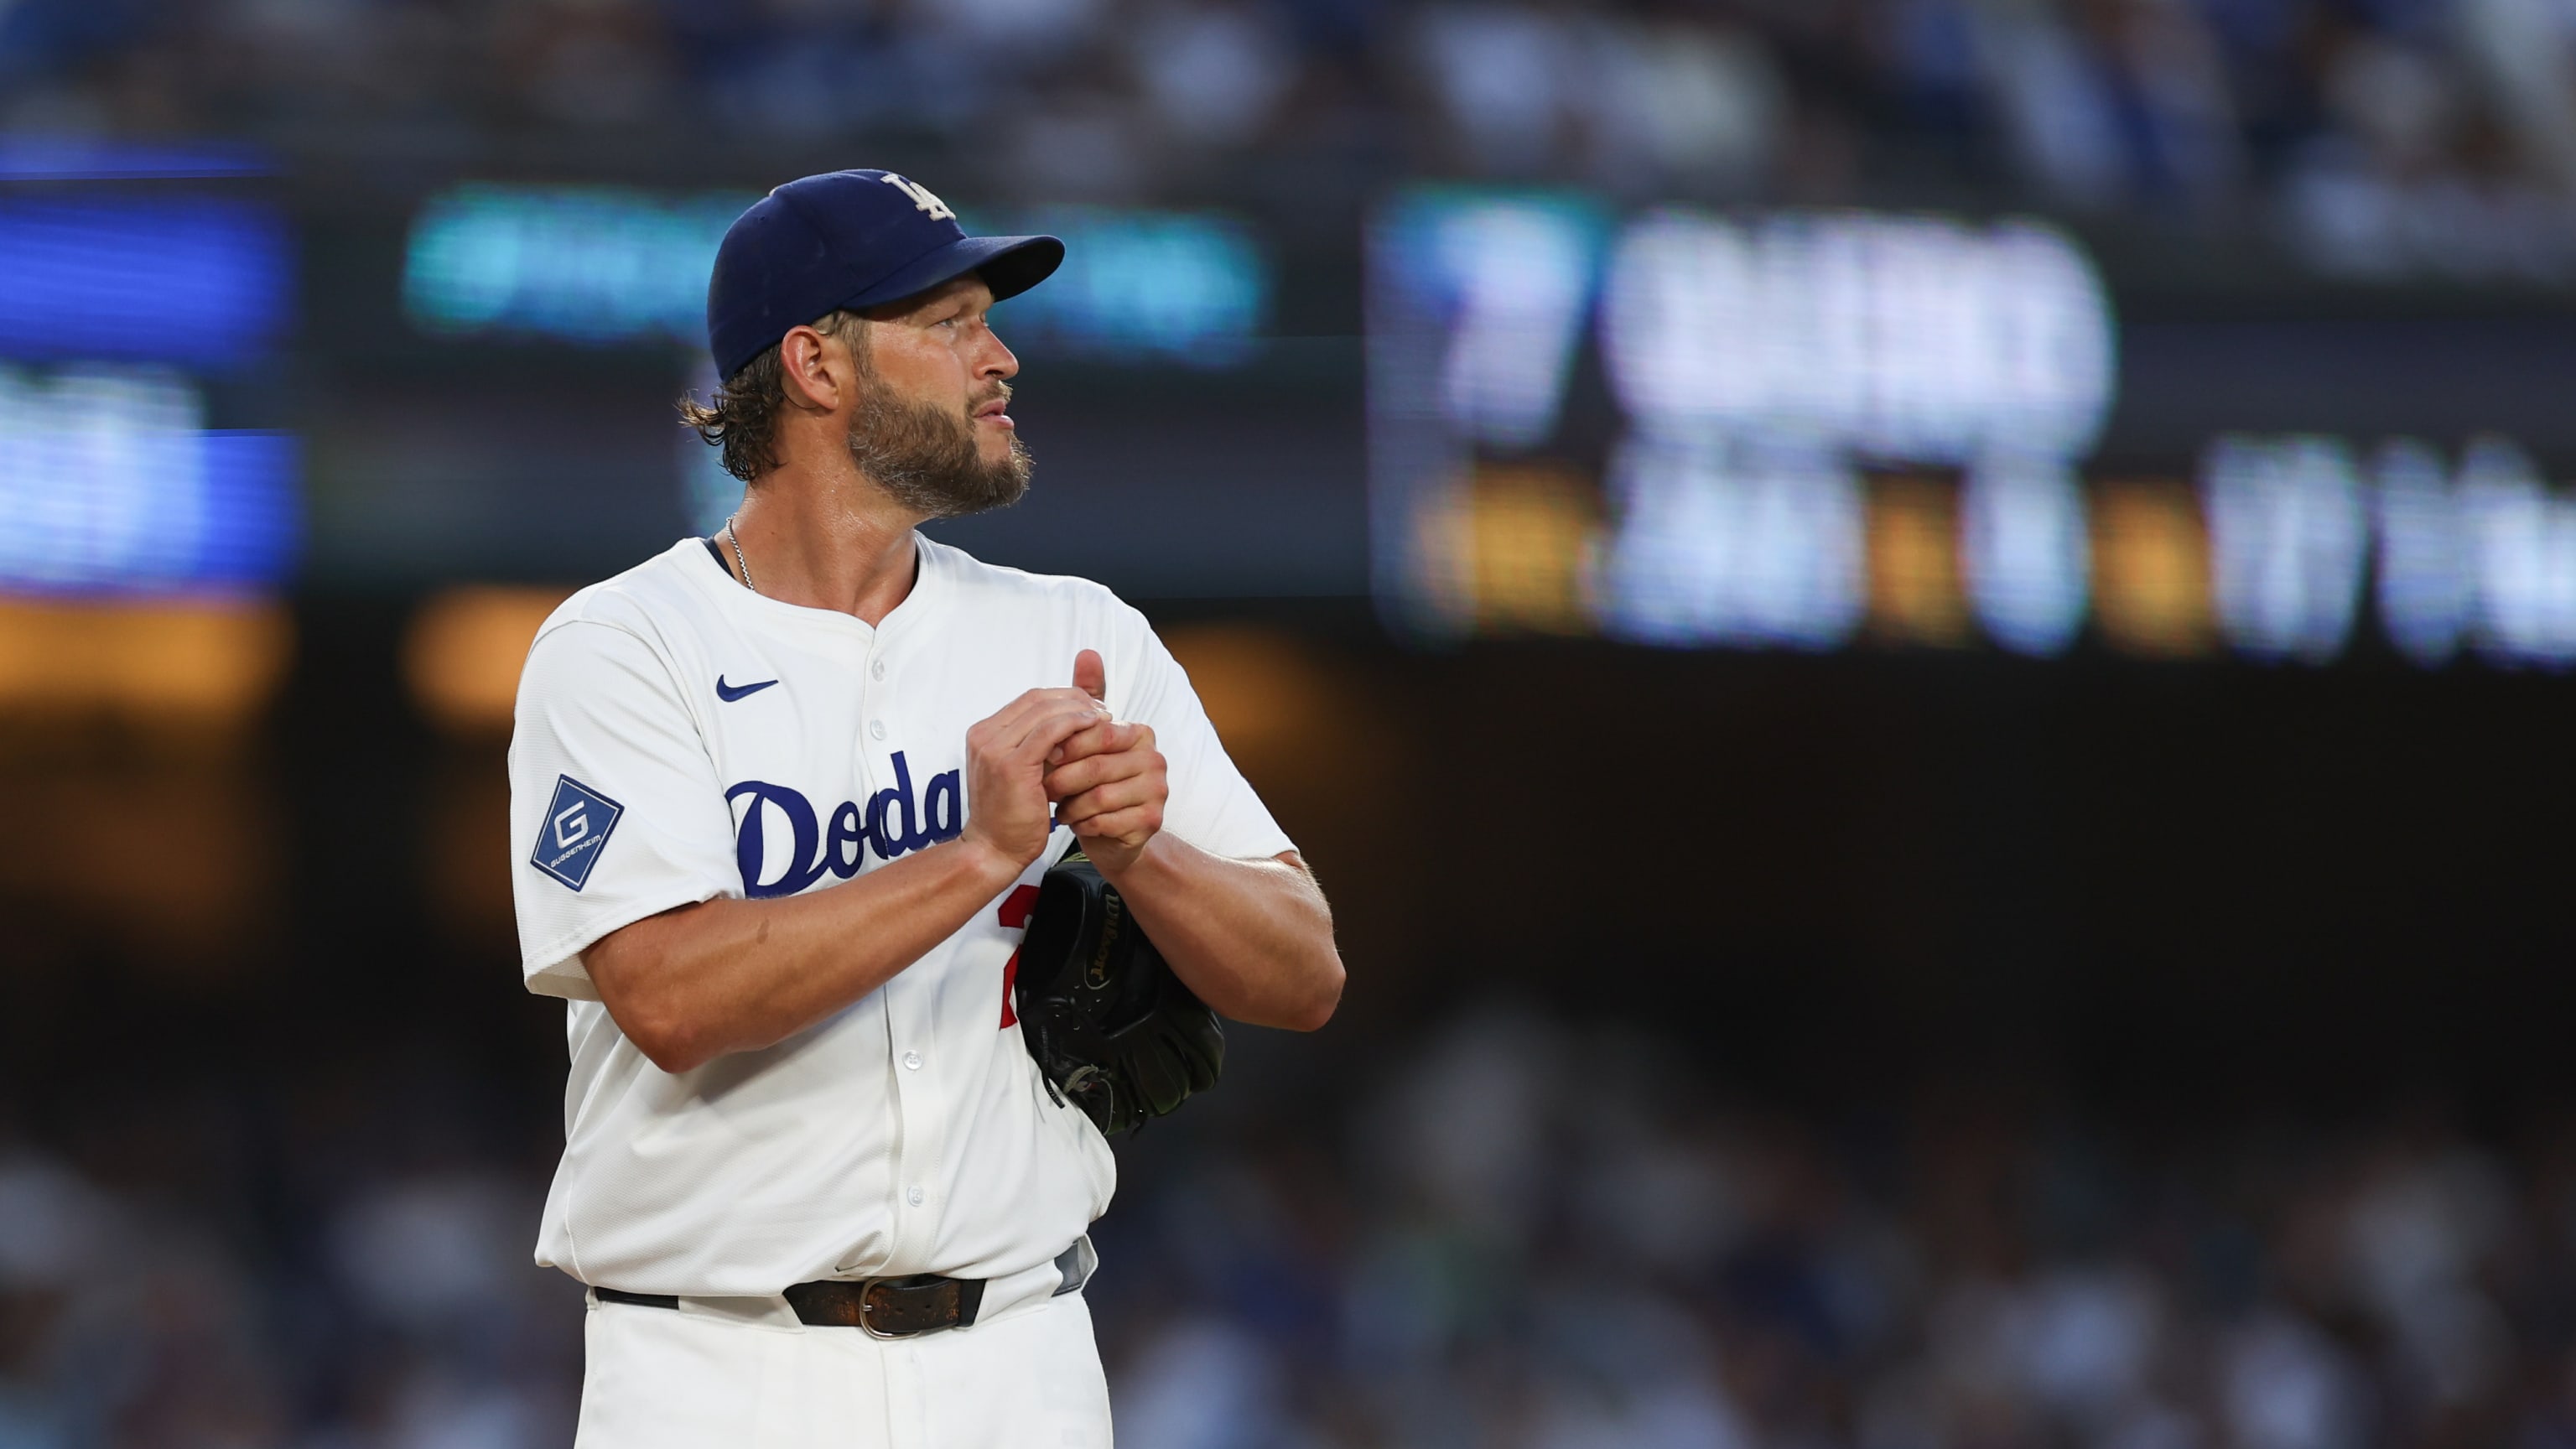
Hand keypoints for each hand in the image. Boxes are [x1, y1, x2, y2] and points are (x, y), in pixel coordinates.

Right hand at [961, 681, 1110, 872]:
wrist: (994, 851)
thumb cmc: (1011, 818)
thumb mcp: (1022, 772)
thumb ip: (1037, 746)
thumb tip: (1070, 723)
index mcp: (984, 734)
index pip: (1029, 699)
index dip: (1063, 697)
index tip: (1089, 706)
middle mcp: (984, 736)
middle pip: (1036, 699)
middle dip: (1074, 699)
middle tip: (1101, 709)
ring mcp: (994, 749)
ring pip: (1044, 710)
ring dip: (1078, 709)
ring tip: (1103, 718)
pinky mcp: (1011, 765)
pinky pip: (1049, 731)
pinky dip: (1074, 723)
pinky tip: (1093, 727)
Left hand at [1044, 649, 1166, 874]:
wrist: (1105, 832)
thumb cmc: (1088, 782)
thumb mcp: (1082, 739)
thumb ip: (1084, 697)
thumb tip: (1087, 652)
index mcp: (1140, 733)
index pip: (1097, 733)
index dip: (1065, 746)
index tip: (1041, 757)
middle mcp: (1156, 759)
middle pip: (1097, 765)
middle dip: (1063, 777)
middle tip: (1041, 785)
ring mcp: (1158, 791)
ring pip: (1101, 796)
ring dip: (1071, 803)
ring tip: (1056, 806)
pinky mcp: (1152, 821)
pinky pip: (1108, 822)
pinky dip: (1084, 823)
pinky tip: (1075, 822)